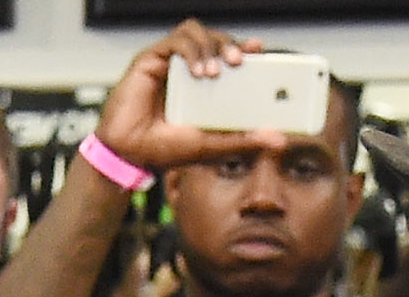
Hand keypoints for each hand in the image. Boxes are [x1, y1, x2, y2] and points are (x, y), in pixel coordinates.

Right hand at [95, 18, 288, 170]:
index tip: (260, 50)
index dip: (246, 48)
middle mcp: (189, 69)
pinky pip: (177, 40)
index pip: (229, 56)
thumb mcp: (211, 146)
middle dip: (231, 44)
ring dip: (210, 46)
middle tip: (240, 61)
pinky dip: (191, 52)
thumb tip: (280, 140)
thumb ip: (244, 139)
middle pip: (216, 39)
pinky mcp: (151, 59)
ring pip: (197, 31)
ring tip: (214, 72)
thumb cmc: (164, 148)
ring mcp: (170, 62)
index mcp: (205, 86)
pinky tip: (196, 72)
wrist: (127, 153)